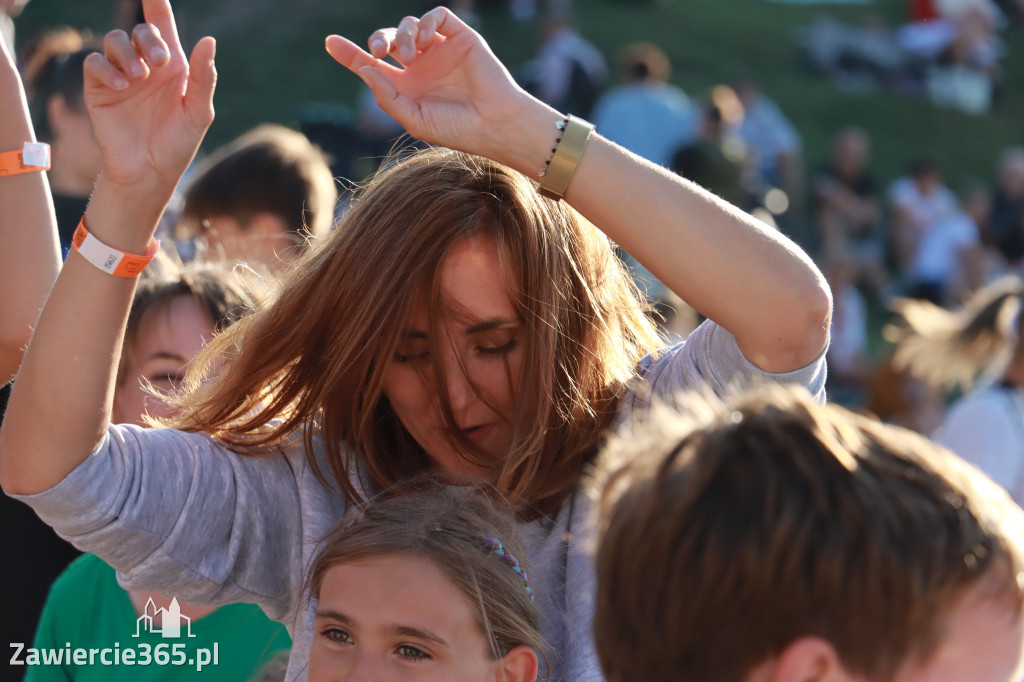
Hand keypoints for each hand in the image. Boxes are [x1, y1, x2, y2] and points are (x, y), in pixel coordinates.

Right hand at [83, 0, 215, 194]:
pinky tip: (122, 87)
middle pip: (140, 31)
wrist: (150, 171)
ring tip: (139, 79)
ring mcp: (121, 76)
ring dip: (127, 53)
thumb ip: (203, 76)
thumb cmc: (178, 143)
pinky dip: (107, 69)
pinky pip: (95, 63)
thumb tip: (209, 40)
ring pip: (115, 41)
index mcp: (173, 68)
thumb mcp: (198, 111)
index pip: (163, 26)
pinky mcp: (99, 89)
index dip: (157, 4)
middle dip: (149, 39)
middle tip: (160, 63)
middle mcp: (146, 67)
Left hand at [325, 7, 538, 161]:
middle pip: (388, 39)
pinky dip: (427, 23)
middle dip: (377, 40)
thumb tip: (364, 69)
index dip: (350, 54)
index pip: (373, 65)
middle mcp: (422, 66)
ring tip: (412, 55)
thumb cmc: (457, 129)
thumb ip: (386, 96)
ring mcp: (441, 50)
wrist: (494, 123)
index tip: (329, 42)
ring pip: (410, 25)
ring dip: (404, 35)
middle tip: (378, 52)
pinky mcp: (461, 37)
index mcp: (407, 87)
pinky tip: (427, 41)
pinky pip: (437, 16)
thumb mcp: (414, 119)